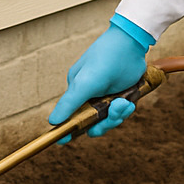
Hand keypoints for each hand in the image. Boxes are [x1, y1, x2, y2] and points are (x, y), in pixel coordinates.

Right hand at [48, 22, 148, 137]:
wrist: (131, 42)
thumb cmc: (105, 59)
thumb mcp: (86, 83)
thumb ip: (69, 103)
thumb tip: (52, 122)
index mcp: (77, 91)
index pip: (71, 116)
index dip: (69, 129)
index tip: (65, 141)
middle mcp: (90, 95)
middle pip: (93, 122)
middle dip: (105, 122)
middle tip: (117, 109)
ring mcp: (106, 95)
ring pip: (109, 118)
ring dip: (118, 115)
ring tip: (126, 103)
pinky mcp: (121, 94)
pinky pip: (121, 112)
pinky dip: (126, 109)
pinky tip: (130, 102)